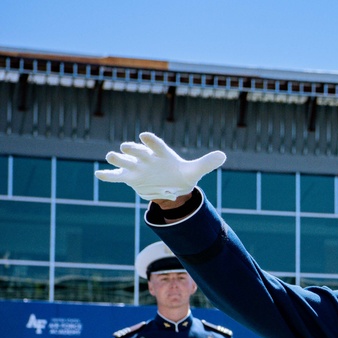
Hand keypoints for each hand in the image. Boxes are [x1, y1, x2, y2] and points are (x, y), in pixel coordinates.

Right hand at [95, 132, 225, 200]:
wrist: (172, 186)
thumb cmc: (182, 174)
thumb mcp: (195, 171)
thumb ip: (207, 163)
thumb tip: (223, 156)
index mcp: (161, 153)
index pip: (155, 144)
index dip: (151, 141)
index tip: (145, 136)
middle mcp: (146, 158)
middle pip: (137, 151)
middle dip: (132, 149)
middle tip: (126, 148)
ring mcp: (137, 168)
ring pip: (124, 161)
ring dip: (117, 159)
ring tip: (111, 157)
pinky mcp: (130, 178)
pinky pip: (116, 177)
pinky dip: (108, 176)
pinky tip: (98, 175)